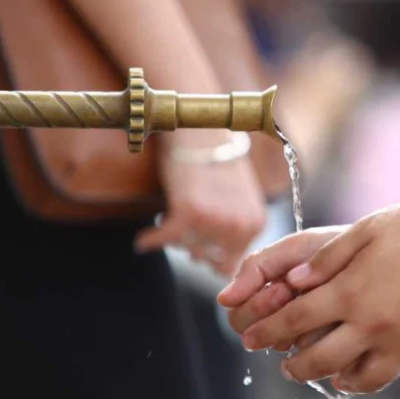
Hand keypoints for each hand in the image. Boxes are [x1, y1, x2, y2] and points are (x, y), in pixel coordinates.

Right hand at [135, 132, 265, 275]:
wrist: (202, 129)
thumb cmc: (217, 162)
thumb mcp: (239, 200)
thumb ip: (235, 231)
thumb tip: (221, 269)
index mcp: (256, 223)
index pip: (232, 263)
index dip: (213, 258)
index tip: (198, 249)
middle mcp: (240, 225)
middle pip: (209, 259)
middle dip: (194, 248)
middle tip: (182, 233)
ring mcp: (216, 220)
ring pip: (188, 250)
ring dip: (176, 240)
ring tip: (167, 226)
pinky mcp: (189, 212)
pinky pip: (166, 238)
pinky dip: (151, 241)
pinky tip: (143, 241)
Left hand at [219, 192, 399, 392]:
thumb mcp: (365, 231)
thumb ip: (327, 258)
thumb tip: (293, 280)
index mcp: (350, 291)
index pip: (295, 319)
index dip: (267, 330)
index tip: (249, 338)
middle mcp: (372, 323)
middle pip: (318, 358)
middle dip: (293, 366)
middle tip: (283, 367)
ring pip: (356, 377)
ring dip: (331, 378)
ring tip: (322, 375)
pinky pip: (389, 373)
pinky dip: (368, 377)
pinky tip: (361, 369)